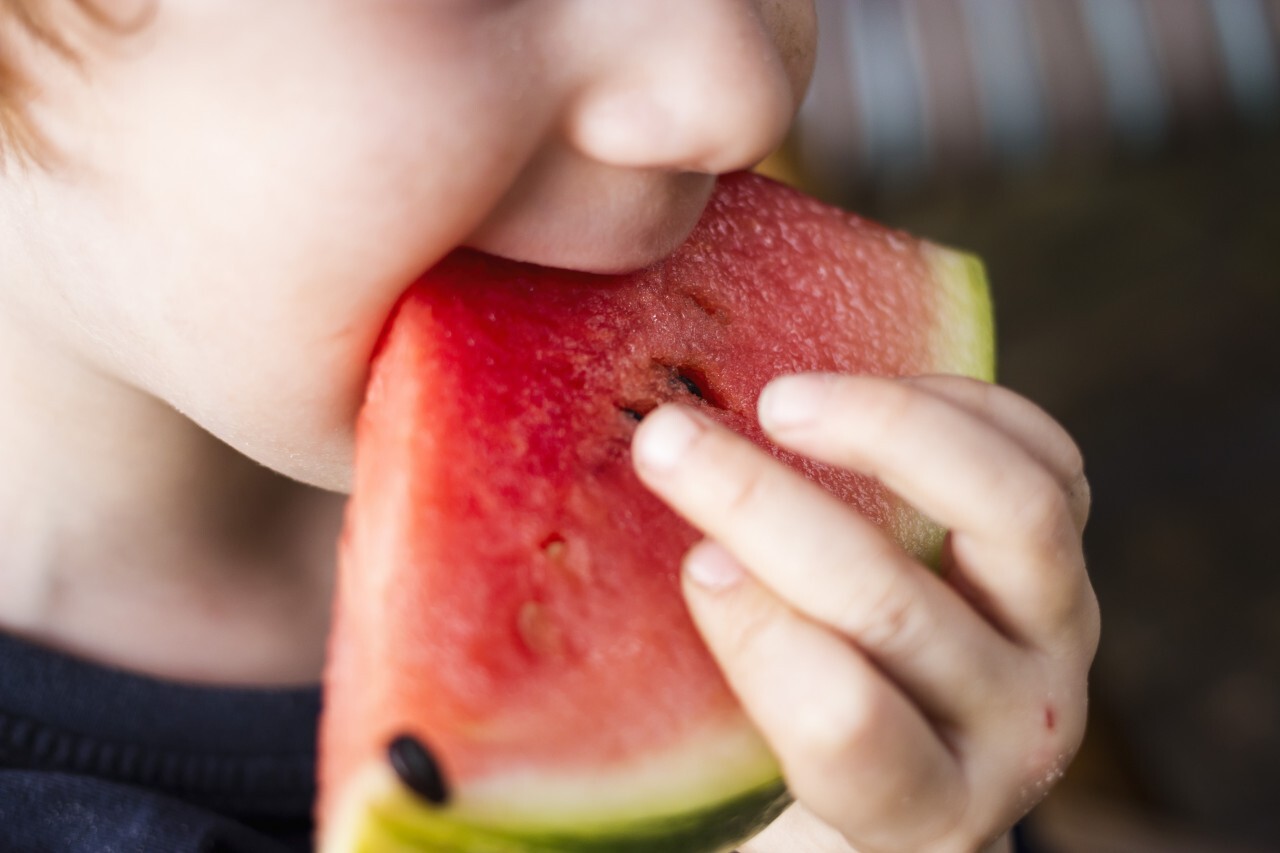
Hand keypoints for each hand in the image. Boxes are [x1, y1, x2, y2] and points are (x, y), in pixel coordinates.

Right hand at [632, 374, 1097, 852]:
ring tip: (781, 400)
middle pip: (901, 609)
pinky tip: (868, 383)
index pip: (854, 736)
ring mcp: (1061, 638)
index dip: (770, 648)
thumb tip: (558, 611)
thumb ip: (703, 708)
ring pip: (1016, 514)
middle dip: (770, 511)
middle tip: (668, 442)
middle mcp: (1012, 728)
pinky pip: (1052, 462)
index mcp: (923, 814)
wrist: (941, 762)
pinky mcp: (1076, 561)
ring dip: (887, 435)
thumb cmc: (818, 768)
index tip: (693, 564)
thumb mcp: (759, 782)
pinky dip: (964, 407)